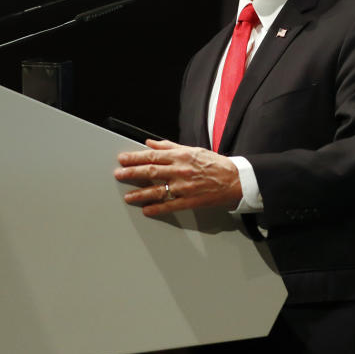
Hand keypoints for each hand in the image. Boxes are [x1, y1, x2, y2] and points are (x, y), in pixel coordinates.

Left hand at [114, 139, 242, 215]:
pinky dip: (157, 208)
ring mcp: (185, 187)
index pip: (153, 156)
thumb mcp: (192, 150)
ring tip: (128, 196)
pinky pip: (170, 206)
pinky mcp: (190, 201)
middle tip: (119, 174)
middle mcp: (181, 171)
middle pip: (151, 172)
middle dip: (132, 173)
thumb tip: (150, 143)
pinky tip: (146, 210)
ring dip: (140, 193)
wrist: (235, 180)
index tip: (123, 159)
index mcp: (181, 156)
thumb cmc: (215, 164)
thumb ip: (169, 147)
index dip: (135, 157)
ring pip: (158, 190)